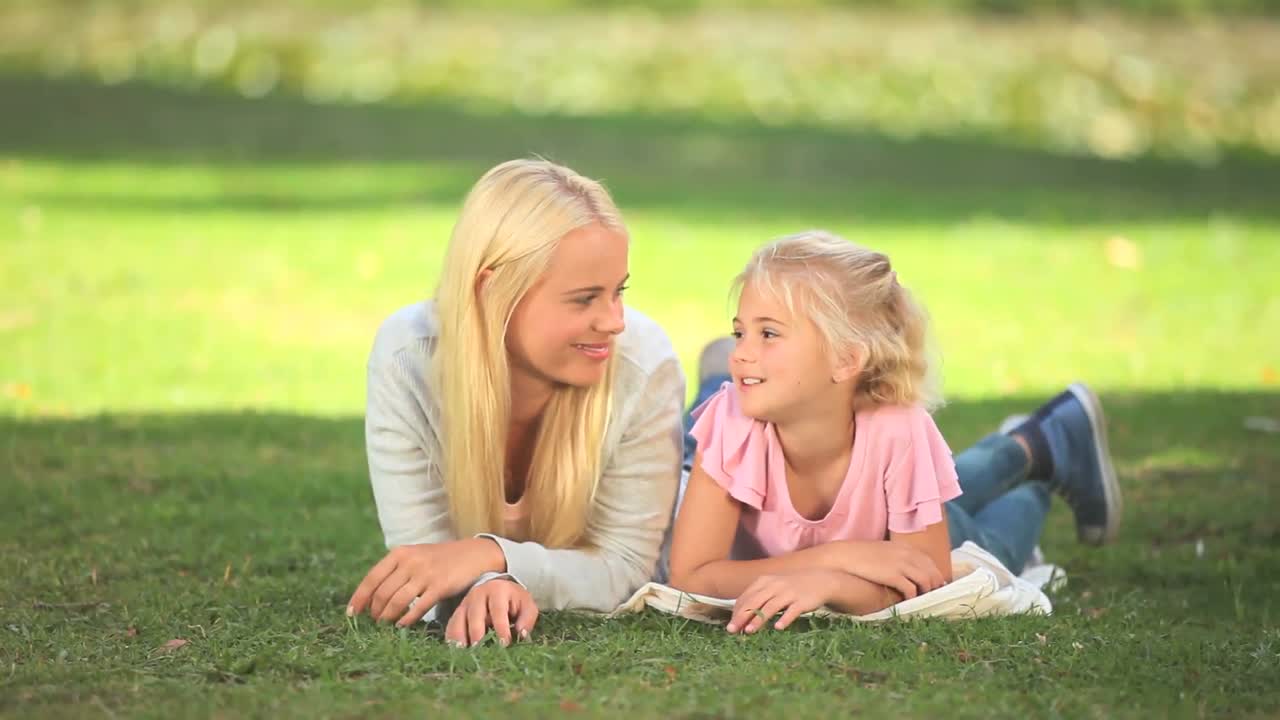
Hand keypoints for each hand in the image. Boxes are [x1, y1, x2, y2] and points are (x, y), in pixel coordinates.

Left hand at [347, 538, 504, 626]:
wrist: (472, 554)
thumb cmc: (439, 558)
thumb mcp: (414, 556)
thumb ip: (394, 570)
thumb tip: (370, 595)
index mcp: (399, 553)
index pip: (372, 578)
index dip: (359, 598)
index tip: (351, 613)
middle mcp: (410, 562)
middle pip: (382, 593)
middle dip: (375, 611)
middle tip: (374, 621)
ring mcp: (425, 574)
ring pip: (397, 602)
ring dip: (388, 617)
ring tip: (385, 625)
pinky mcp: (439, 586)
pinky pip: (417, 608)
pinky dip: (406, 620)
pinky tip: (402, 625)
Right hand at [445, 579, 538, 647]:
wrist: (498, 587)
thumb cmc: (513, 600)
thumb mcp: (526, 604)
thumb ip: (527, 618)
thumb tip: (521, 634)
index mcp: (497, 591)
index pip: (498, 611)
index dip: (501, 628)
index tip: (504, 644)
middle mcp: (478, 595)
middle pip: (475, 615)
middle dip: (477, 634)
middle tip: (480, 651)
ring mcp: (465, 603)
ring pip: (458, 621)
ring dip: (460, 638)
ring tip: (463, 654)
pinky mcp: (457, 613)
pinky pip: (451, 626)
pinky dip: (451, 640)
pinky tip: (455, 653)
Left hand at [726, 570, 842, 633]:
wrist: (820, 581)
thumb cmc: (792, 587)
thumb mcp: (773, 587)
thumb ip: (758, 598)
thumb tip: (741, 616)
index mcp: (765, 581)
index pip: (746, 597)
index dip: (737, 612)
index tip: (730, 626)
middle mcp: (775, 586)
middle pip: (754, 602)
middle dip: (742, 617)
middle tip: (732, 631)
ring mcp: (788, 593)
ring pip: (770, 607)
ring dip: (758, 619)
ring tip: (749, 631)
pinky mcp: (802, 601)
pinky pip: (792, 611)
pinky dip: (784, 619)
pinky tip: (778, 628)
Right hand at [828, 541, 944, 598]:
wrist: (844, 556)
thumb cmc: (860, 556)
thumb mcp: (883, 551)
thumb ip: (897, 557)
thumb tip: (906, 572)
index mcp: (906, 548)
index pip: (930, 563)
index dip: (935, 577)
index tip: (935, 588)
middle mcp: (908, 554)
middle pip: (932, 573)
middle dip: (935, 587)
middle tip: (932, 599)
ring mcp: (902, 564)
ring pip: (926, 581)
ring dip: (926, 593)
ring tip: (922, 602)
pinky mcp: (894, 575)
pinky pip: (911, 589)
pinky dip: (913, 598)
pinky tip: (908, 602)